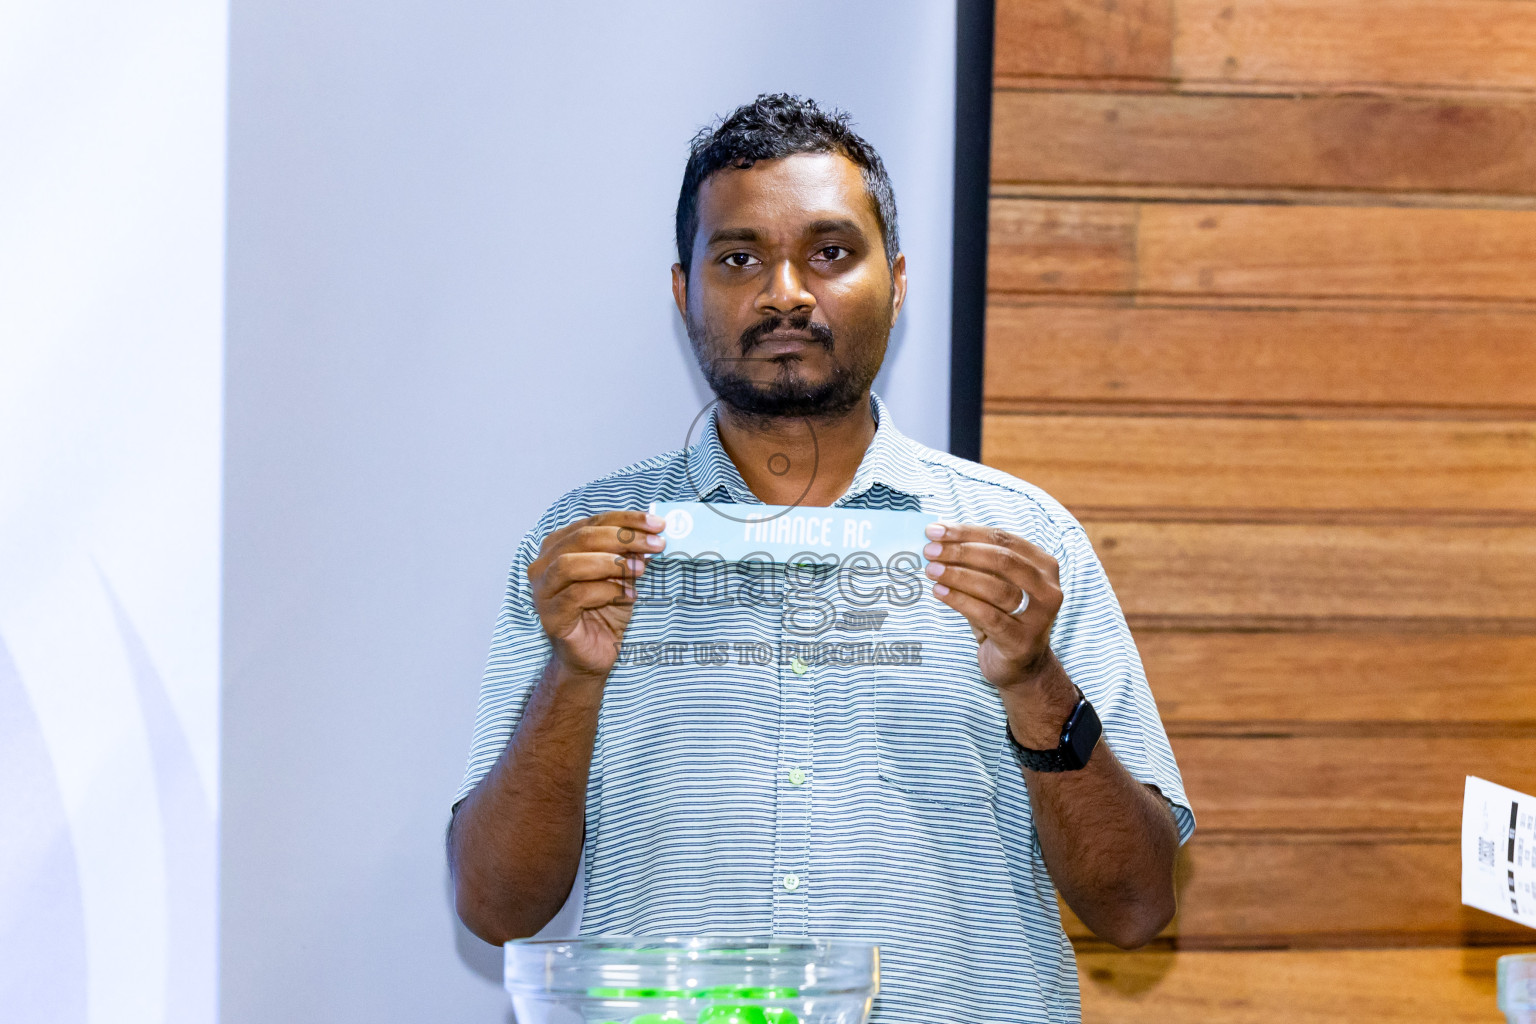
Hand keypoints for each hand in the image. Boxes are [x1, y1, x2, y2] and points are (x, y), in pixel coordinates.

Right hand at [527, 511, 665, 679]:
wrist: (594, 656)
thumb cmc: (605, 612)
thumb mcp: (623, 576)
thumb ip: (630, 554)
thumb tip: (650, 535)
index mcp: (559, 547)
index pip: (592, 522)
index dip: (626, 520)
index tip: (657, 524)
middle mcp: (544, 565)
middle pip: (581, 538)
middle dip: (623, 537)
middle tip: (655, 545)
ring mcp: (542, 591)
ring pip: (570, 564)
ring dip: (611, 563)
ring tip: (641, 569)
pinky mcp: (549, 616)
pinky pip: (577, 595)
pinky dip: (608, 591)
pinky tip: (629, 595)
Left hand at [922, 523, 1063, 690]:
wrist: (1020, 666)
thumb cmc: (1002, 617)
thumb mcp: (993, 585)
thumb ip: (974, 563)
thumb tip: (937, 540)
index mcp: (1042, 565)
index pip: (1002, 538)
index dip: (966, 532)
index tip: (935, 530)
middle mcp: (1048, 587)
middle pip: (1002, 560)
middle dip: (961, 551)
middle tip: (929, 550)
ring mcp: (1040, 615)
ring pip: (995, 587)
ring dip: (958, 575)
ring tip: (931, 570)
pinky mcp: (1022, 639)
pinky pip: (987, 615)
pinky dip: (960, 600)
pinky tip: (939, 591)